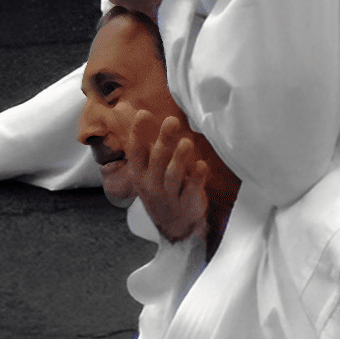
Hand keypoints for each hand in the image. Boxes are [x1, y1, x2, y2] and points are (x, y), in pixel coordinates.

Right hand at [126, 109, 209, 242]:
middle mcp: (151, 184)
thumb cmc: (161, 188)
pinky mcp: (188, 203)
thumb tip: (145, 114)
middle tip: (172, 120)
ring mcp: (169, 195)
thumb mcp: (149, 171)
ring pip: (173, 175)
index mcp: (139, 173)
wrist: (174, 224)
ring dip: (179, 158)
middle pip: (157, 159)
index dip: (138, 133)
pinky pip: (192, 189)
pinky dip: (197, 177)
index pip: (136, 151)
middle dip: (164, 139)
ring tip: (186, 143)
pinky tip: (203, 165)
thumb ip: (149, 147)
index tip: (143, 114)